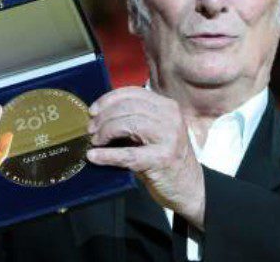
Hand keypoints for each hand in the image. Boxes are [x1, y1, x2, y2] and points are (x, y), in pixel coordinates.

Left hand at [86, 87, 204, 228]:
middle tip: (91, 129)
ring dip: (106, 132)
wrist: (188, 186)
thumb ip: (136, 119)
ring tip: (94, 141)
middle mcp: (171, 118)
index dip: (110, 99)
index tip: (93, 110)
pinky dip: (107, 155)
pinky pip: (128, 154)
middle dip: (104, 117)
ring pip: (129, 124)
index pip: (134, 93)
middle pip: (129, 107)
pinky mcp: (162, 159)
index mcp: (168, 107)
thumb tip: (100, 114)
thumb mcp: (155, 131)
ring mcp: (169, 138)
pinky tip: (94, 156)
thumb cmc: (165, 158)